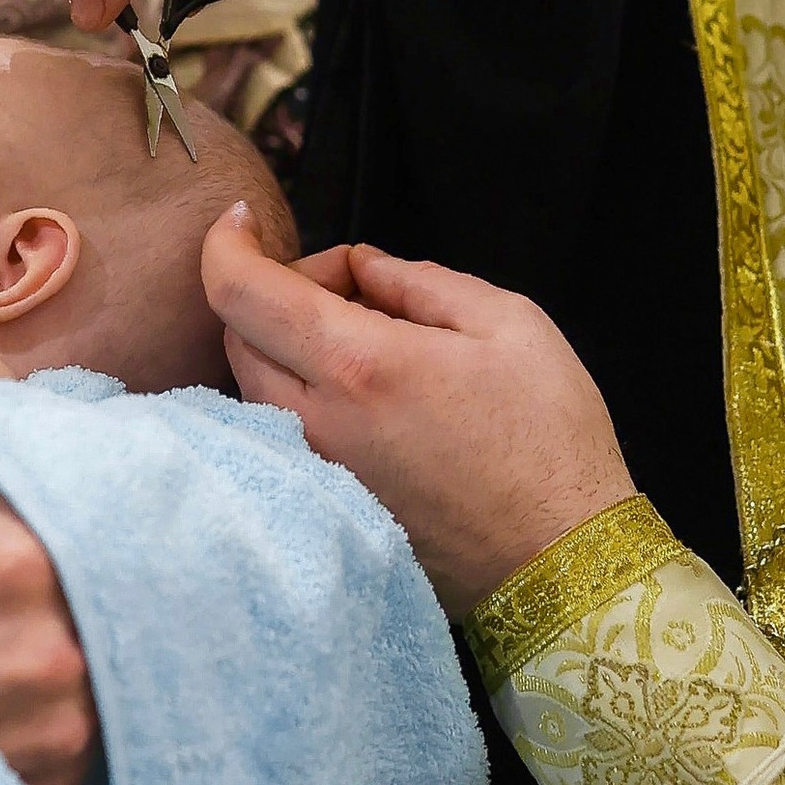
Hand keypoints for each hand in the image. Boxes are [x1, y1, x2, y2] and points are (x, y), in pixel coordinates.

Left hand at [204, 213, 635, 611]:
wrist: (558, 562)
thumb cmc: (549, 439)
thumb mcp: (508, 324)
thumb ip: (421, 281)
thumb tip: (363, 267)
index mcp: (359, 364)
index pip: (238, 290)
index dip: (226, 241)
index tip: (243, 221)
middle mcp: (315, 422)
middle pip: (235, 333)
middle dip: (276, 289)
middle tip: (353, 287)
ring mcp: (313, 472)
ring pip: (254, 385)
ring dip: (286, 343)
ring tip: (367, 340)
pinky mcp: (323, 506)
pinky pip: (279, 432)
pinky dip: (299, 392)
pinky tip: (363, 394)